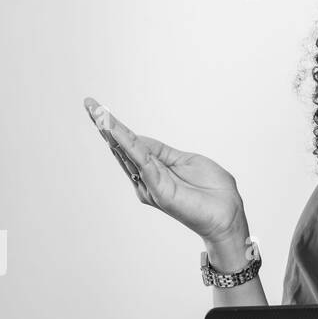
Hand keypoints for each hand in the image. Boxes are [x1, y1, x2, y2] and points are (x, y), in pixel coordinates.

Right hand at [82, 97, 245, 242]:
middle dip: (106, 126)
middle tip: (89, 105)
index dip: (117, 127)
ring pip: (128, 153)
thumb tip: (138, 140)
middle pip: (122, 148)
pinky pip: (142, 164)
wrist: (228, 214)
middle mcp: (147, 178)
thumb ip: (161, 152)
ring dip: (112, 132)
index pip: (132, 144)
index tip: (100, 109)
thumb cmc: (212, 190)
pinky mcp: (159, 190)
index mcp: (155, 169)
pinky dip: (129, 146)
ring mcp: (151, 185)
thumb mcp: (186, 161)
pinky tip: (117, 133)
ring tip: (98, 113)